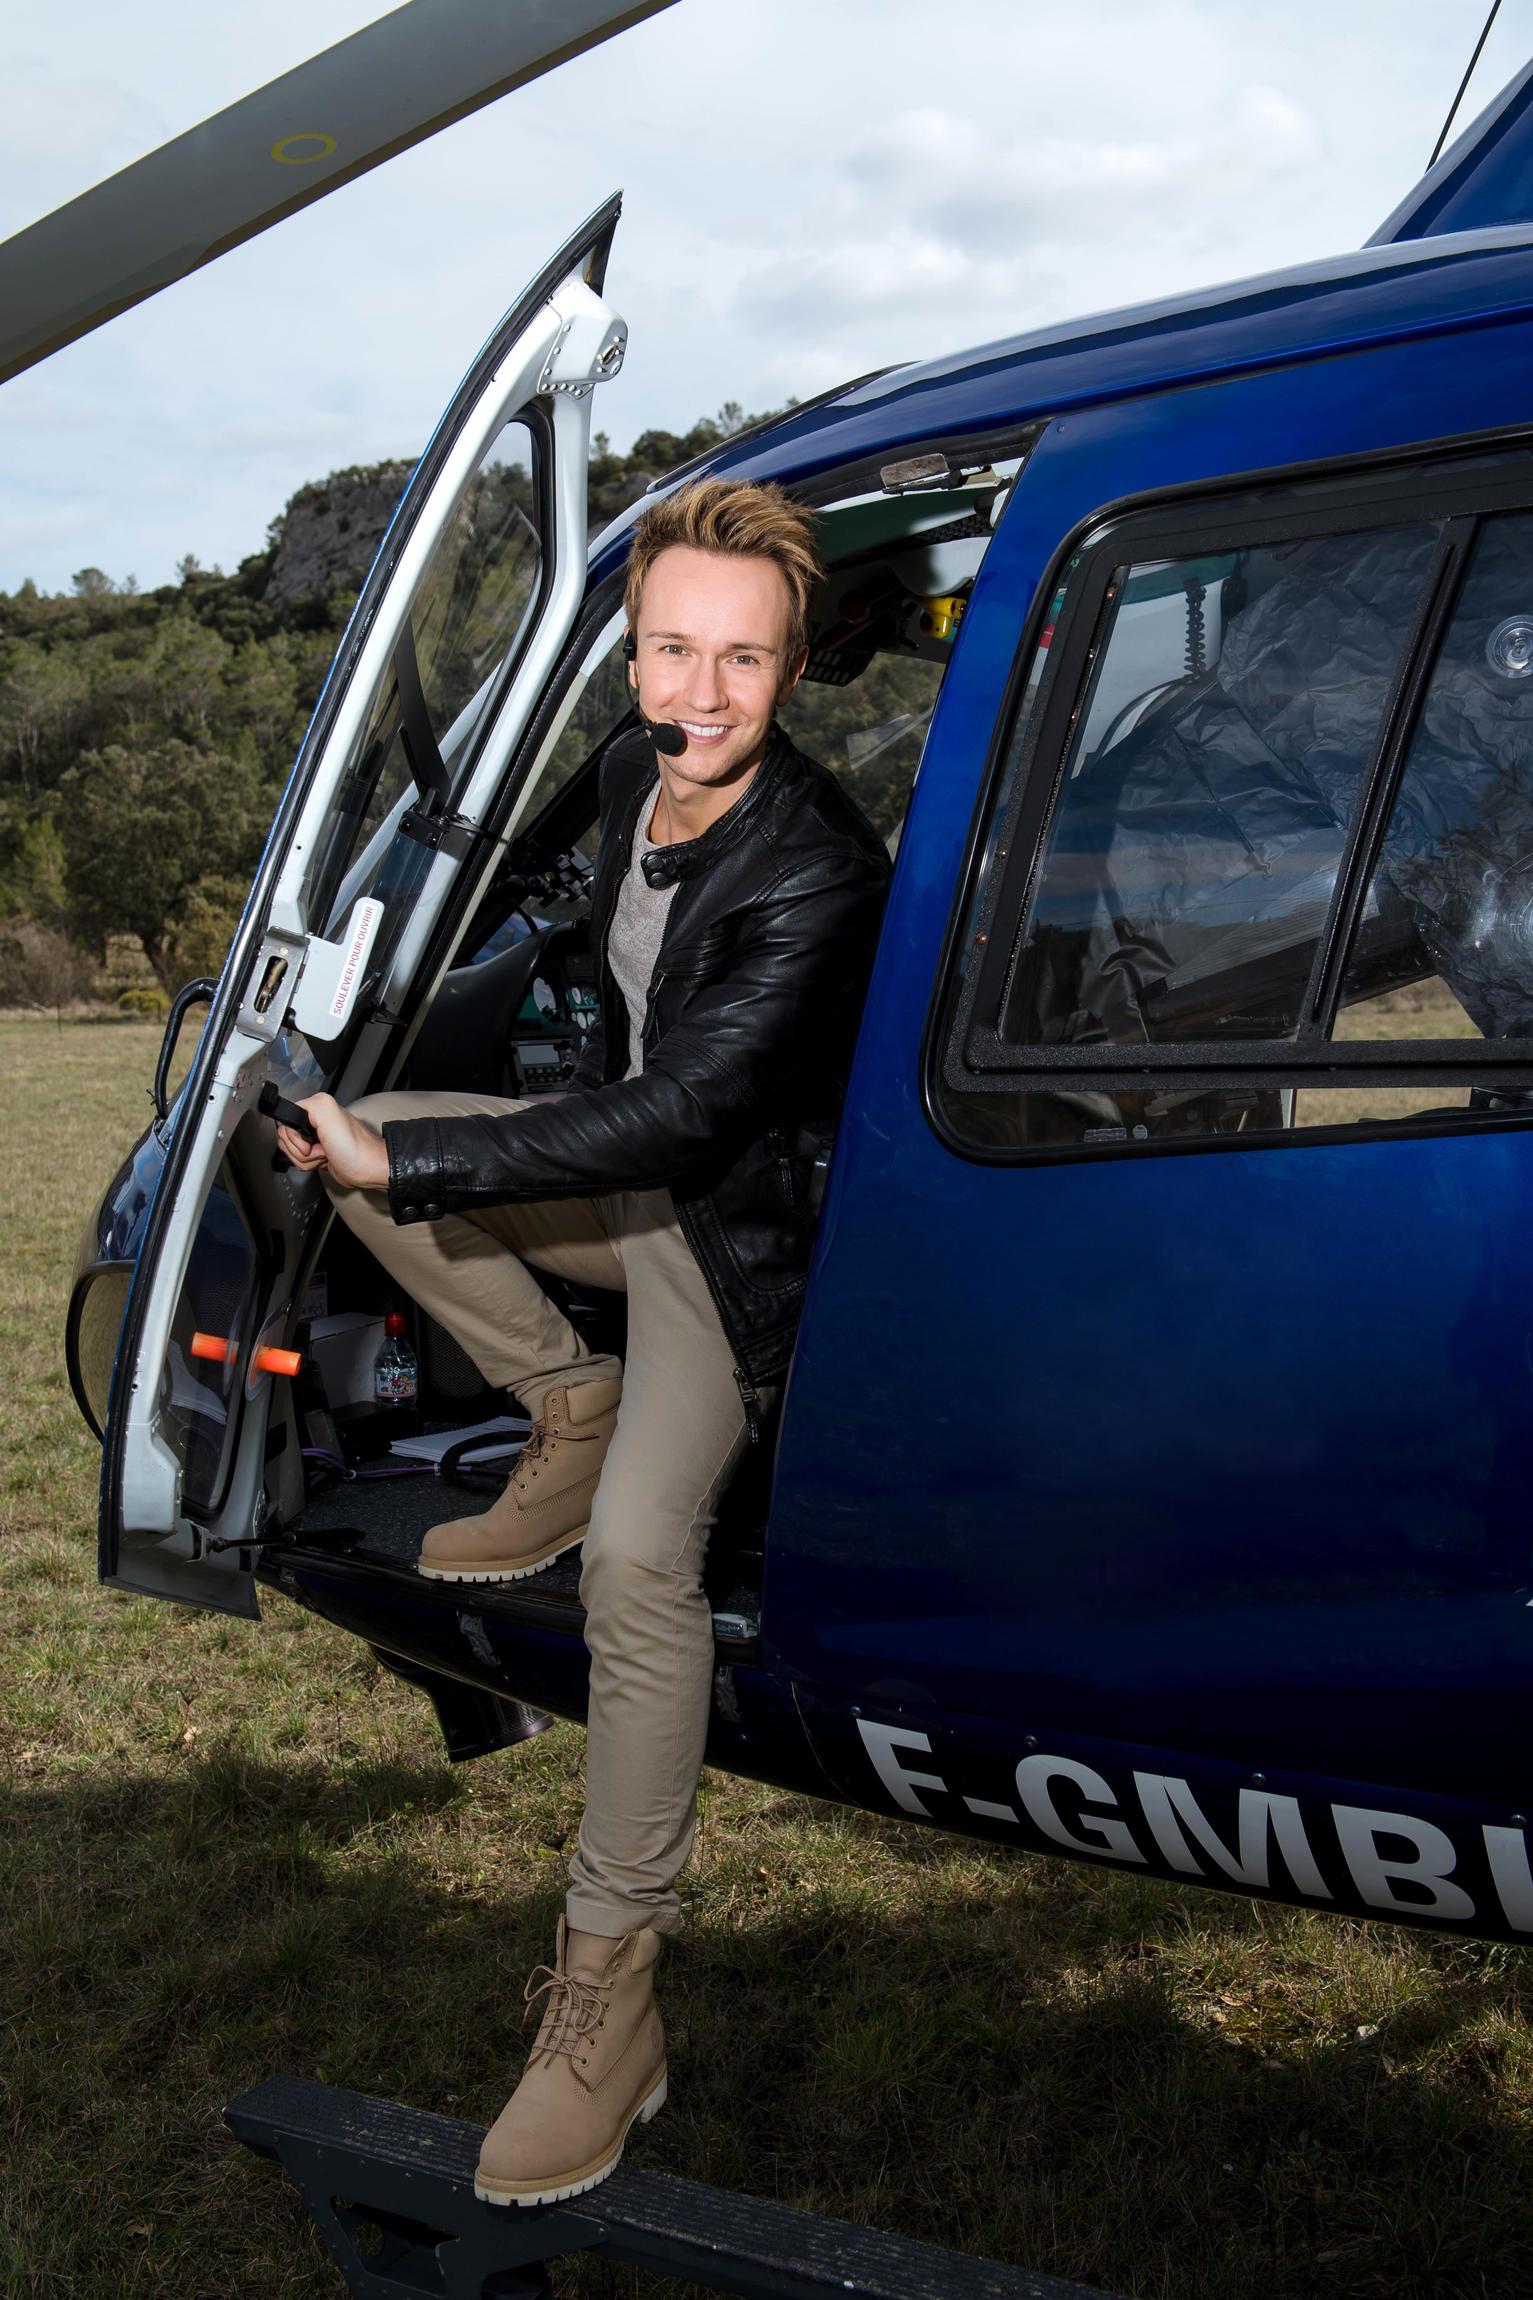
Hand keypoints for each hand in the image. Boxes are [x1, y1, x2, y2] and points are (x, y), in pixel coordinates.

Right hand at [275, 1093, 389, 1190]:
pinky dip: (309, 1164)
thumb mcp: (329, 1115)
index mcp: (317, 1107)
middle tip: (320, 1148)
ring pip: (291, 1150)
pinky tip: (324, 1160)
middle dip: (300, 1150)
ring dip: (306, 1159)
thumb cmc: (355, 1149)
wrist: (366, 1169)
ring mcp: (315, 1137)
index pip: (286, 1120)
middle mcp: (315, 1120)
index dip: (294, 1136)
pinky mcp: (316, 1152)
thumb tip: (293, 1111)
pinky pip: (299, 1159)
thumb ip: (310, 1105)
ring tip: (324, 1154)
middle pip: (286, 1137)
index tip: (308, 1142)